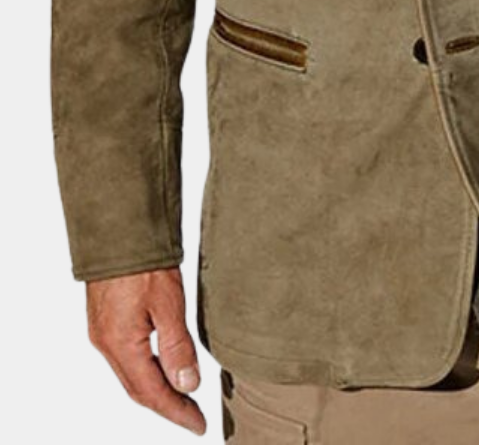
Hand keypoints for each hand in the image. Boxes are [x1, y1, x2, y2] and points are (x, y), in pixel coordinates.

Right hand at [86, 266, 205, 434]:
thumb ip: (178, 347)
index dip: (176, 412)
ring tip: (184, 398)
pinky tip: (162, 368)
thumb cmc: (144, 262)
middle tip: (193, 417)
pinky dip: (146, 370)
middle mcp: (106, 344)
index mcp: (121, 344)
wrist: (119, 230)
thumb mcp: (168, 303)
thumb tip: (188, 386)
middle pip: (138, 389)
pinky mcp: (105, 322)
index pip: (151, 392)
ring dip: (156, 390)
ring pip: (131, 374)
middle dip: (167, 406)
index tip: (197, 425)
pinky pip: (126, 358)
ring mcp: (103, 333)